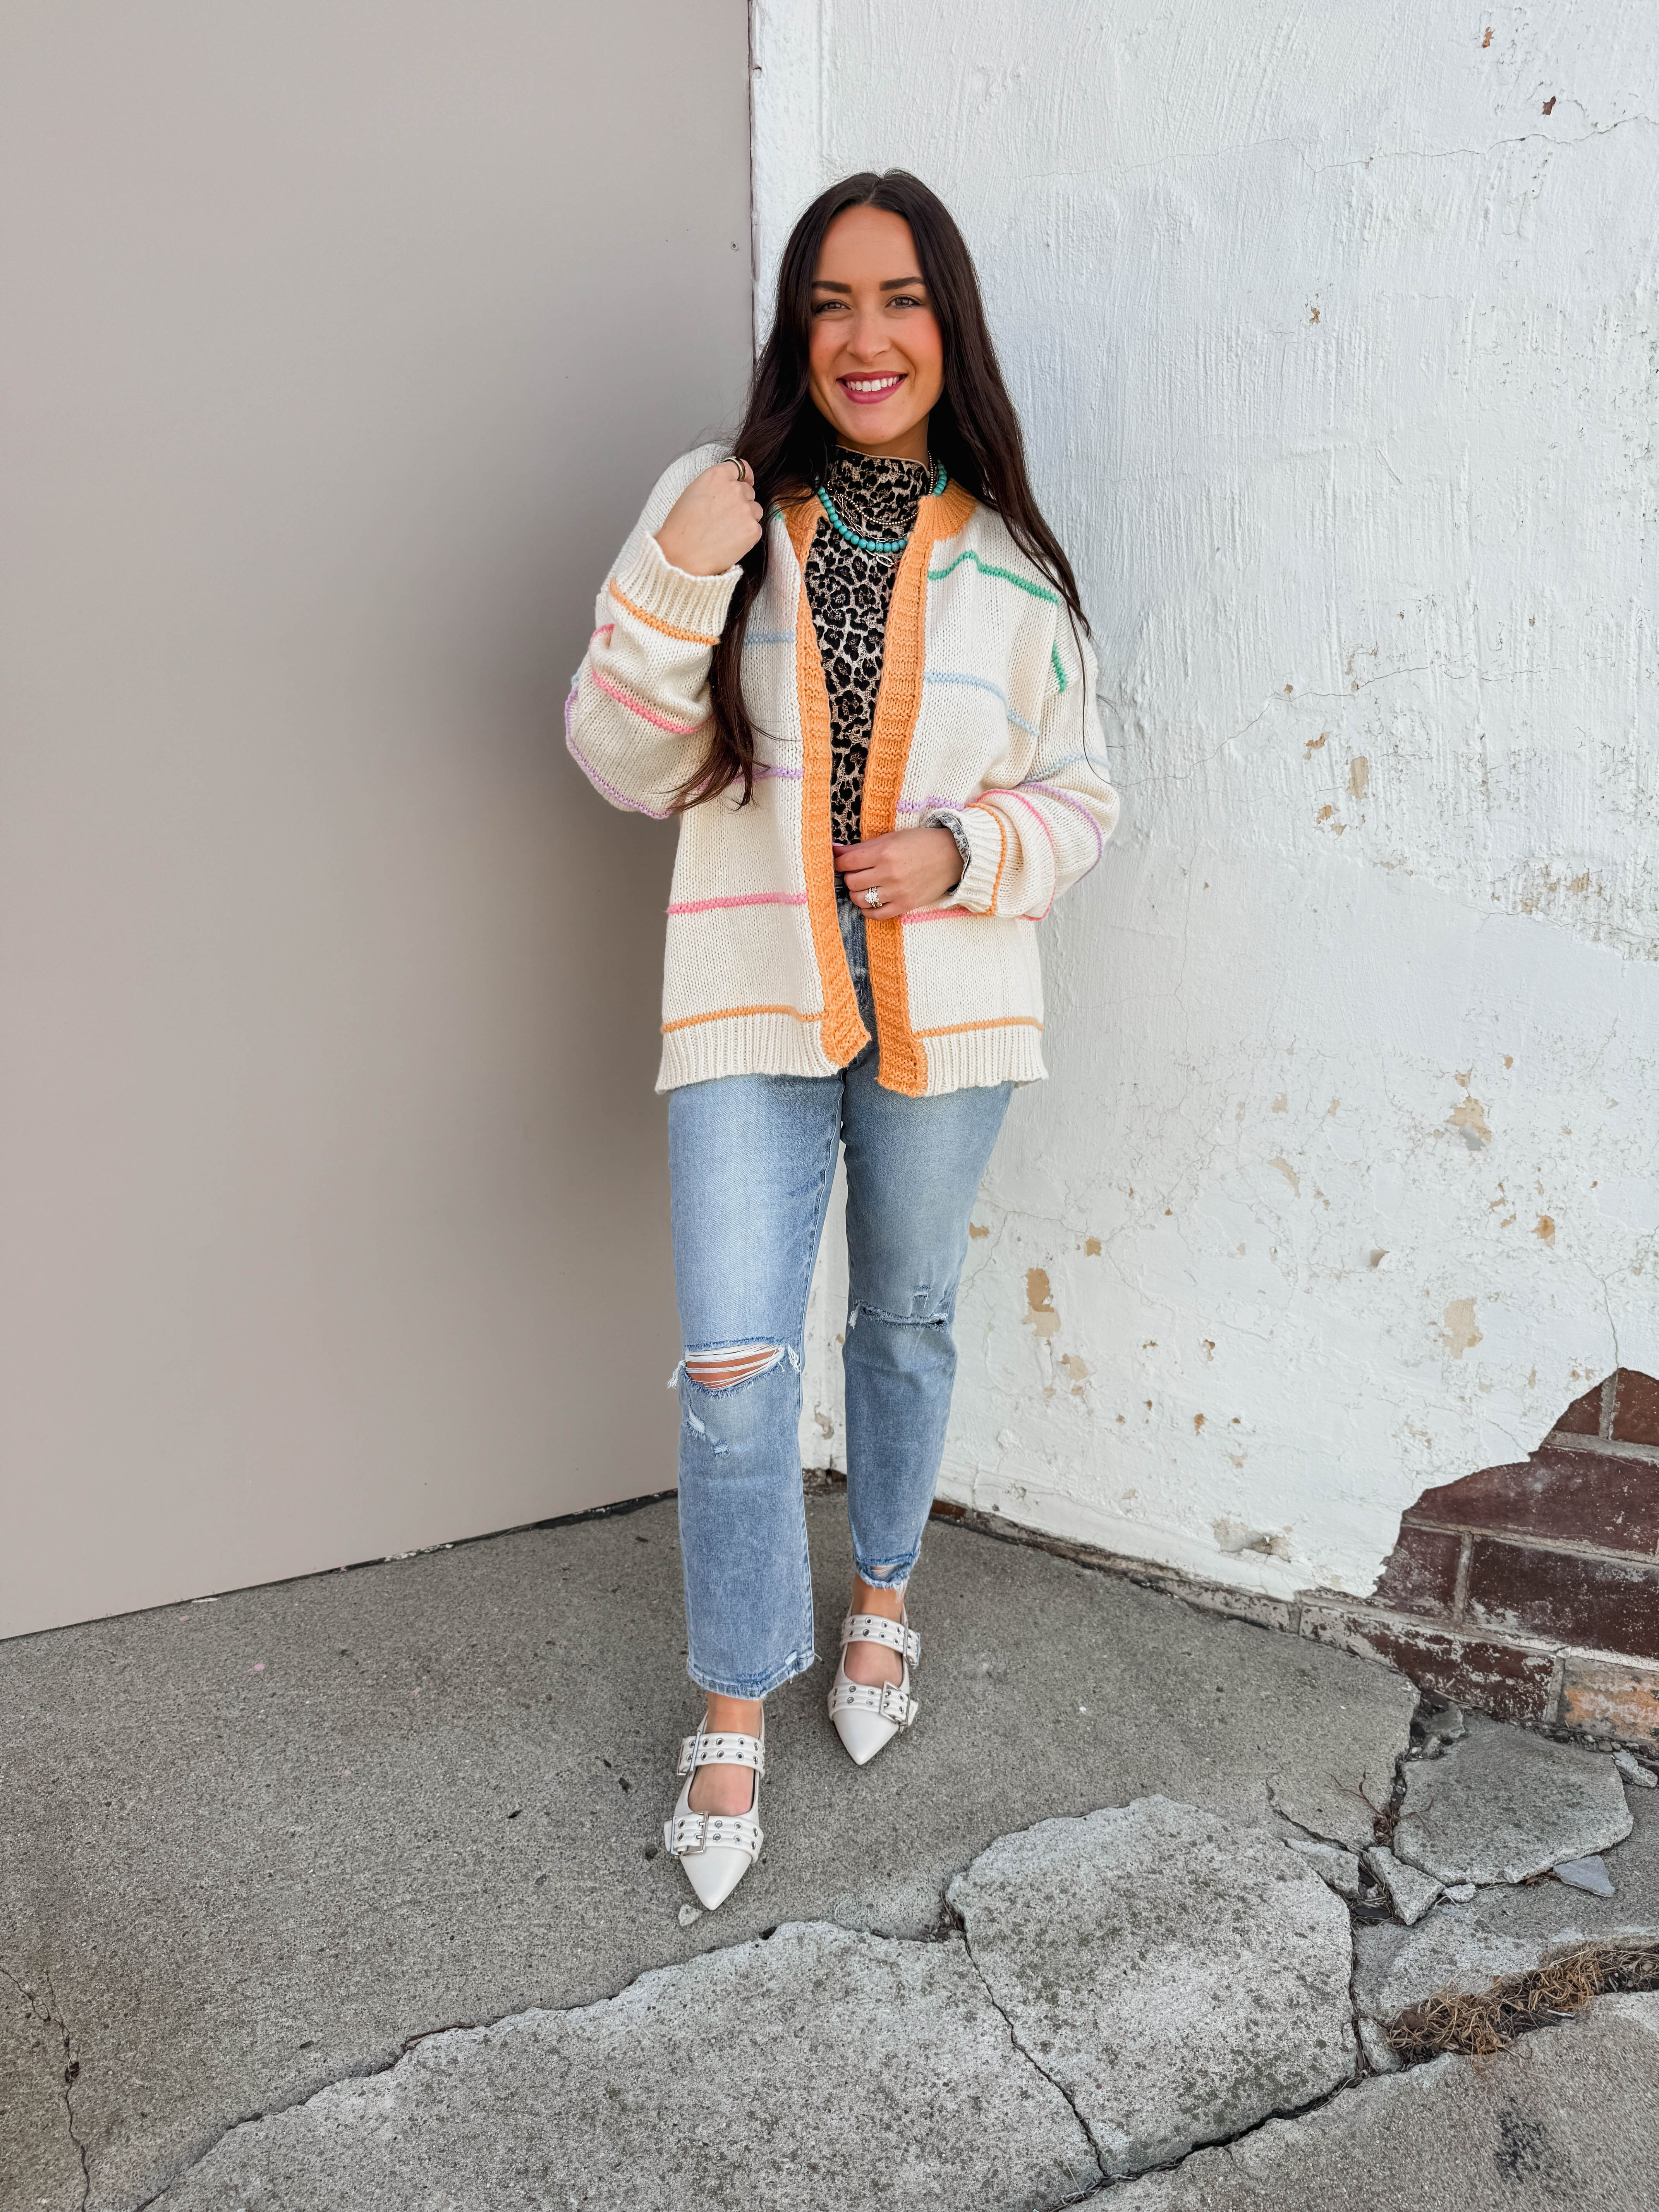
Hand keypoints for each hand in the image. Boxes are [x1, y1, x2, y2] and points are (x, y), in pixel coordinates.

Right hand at [654, 458, 763, 576]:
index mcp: (717, 475)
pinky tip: (729, 543)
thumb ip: (715, 485)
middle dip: (741, 502)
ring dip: (745, 519)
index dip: (744, 477)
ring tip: (725, 532)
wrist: (681, 555)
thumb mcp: (693, 492)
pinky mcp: (752, 530)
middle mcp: (734, 488)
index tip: (746, 483)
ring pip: (755, 510)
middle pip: (748, 491)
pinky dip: (746, 536)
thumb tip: (731, 487)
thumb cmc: (680, 527)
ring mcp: (745, 509)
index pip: (741, 468)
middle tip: (723, 519)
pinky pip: (755, 529)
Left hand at [834, 827, 960, 917]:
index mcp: (884, 852)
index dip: (839, 862)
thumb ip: (862, 847)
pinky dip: (867, 909)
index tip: (842, 862)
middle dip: (849, 877)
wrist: (951, 856)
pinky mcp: (905, 905)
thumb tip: (834, 849)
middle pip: (851, 882)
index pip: (847, 862)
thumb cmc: (920, 843)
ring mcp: (897, 892)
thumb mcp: (891, 838)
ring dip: (857, 894)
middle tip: (856, 873)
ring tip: (865, 886)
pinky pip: (875, 914)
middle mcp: (889, 873)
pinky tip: (870, 901)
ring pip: (859, 899)